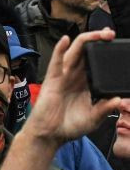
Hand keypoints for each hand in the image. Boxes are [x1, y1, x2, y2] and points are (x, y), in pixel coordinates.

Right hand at [25, 29, 120, 144]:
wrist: (50, 135)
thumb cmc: (69, 126)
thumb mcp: (94, 118)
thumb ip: (105, 108)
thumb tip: (119, 100)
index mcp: (85, 83)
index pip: (96, 62)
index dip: (105, 52)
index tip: (118, 46)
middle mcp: (75, 76)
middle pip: (87, 52)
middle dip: (99, 40)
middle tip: (111, 34)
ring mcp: (63, 76)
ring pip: (74, 52)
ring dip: (86, 40)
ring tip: (99, 33)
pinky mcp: (52, 80)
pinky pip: (55, 62)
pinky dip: (59, 49)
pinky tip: (66, 40)